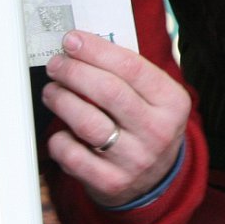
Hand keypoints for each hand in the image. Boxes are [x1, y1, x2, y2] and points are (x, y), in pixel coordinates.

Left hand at [42, 30, 190, 207]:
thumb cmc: (145, 126)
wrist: (155, 182)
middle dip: (74, 72)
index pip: (131, 67)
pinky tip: (61, 130)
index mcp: (172, 103)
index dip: (96, 50)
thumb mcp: (154, 98)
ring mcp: (135, 160)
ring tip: (52, 91)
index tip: (72, 40)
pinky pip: (72, 155)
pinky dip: (59, 138)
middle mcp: (158, 131)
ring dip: (61, 100)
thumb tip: (81, 44)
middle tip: (56, 64)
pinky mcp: (111, 183)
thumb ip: (128, 73)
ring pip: (87, 123)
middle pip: (107, 91)